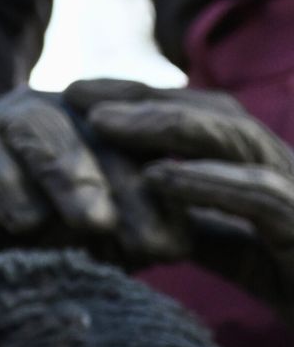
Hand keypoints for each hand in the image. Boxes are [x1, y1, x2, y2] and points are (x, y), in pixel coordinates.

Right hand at [0, 85, 190, 285]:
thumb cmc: (25, 250)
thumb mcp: (83, 243)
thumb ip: (125, 233)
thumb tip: (183, 239)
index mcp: (91, 128)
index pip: (133, 148)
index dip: (155, 194)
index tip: (175, 248)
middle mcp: (47, 114)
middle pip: (92, 135)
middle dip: (120, 188)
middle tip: (140, 239)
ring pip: (38, 133)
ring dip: (68, 176)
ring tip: (90, 223)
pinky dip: (2, 184)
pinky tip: (23, 221)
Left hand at [67, 79, 293, 318]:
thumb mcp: (237, 255)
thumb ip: (197, 230)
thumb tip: (136, 221)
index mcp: (262, 171)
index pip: (197, 119)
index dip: (140, 102)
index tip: (75, 97)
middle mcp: (285, 169)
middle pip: (210, 113)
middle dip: (140, 98)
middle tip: (73, 92)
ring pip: (233, 140)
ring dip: (163, 127)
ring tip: (102, 124)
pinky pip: (259, 195)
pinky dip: (207, 182)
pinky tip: (159, 177)